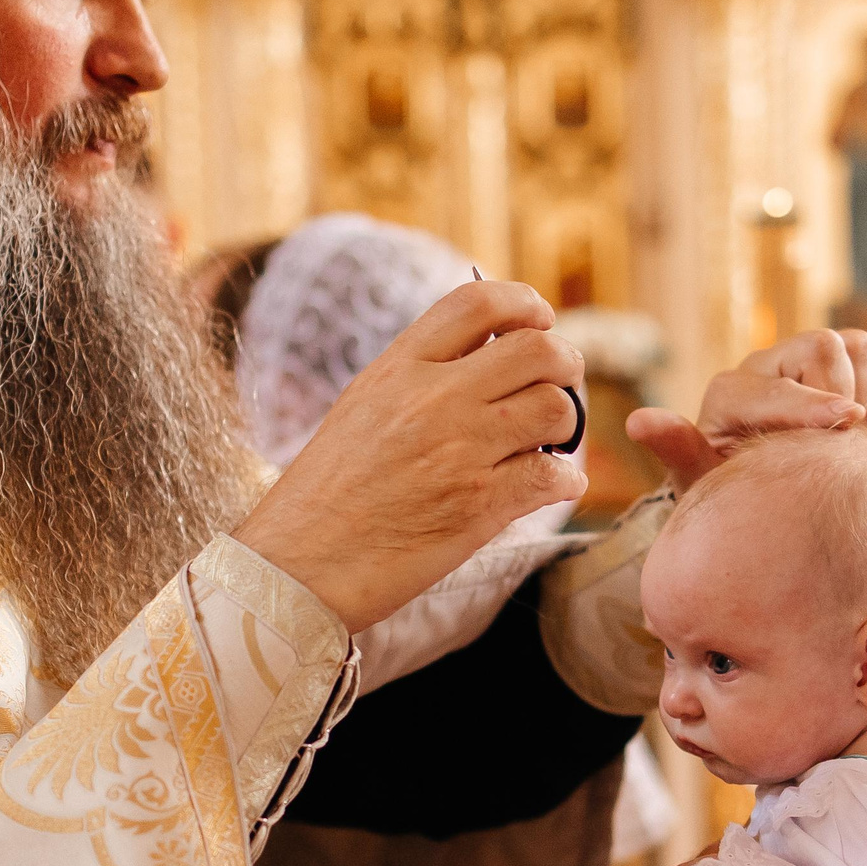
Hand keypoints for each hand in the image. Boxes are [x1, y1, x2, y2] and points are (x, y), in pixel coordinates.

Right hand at [234, 282, 585, 632]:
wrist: (299, 564)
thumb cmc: (326, 491)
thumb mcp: (361, 406)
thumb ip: (417, 374)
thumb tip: (483, 350)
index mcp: (399, 368)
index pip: (478, 302)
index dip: (524, 303)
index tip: (539, 321)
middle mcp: (434, 399)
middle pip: (537, 348)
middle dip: (564, 363)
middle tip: (561, 384)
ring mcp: (460, 451)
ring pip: (555, 408)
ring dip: (567, 423)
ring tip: (549, 441)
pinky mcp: (479, 505)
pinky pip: (554, 474)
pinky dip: (566, 479)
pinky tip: (554, 484)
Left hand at [628, 329, 866, 491]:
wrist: (764, 499)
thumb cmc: (730, 495)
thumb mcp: (702, 485)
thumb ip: (678, 451)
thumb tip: (638, 421)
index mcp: (729, 395)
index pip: (775, 387)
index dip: (812, 405)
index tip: (848, 422)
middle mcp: (764, 370)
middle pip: (822, 345)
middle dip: (842, 393)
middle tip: (846, 439)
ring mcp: (800, 365)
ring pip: (852, 344)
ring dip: (861, 387)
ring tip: (849, 435)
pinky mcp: (833, 369)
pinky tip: (862, 427)